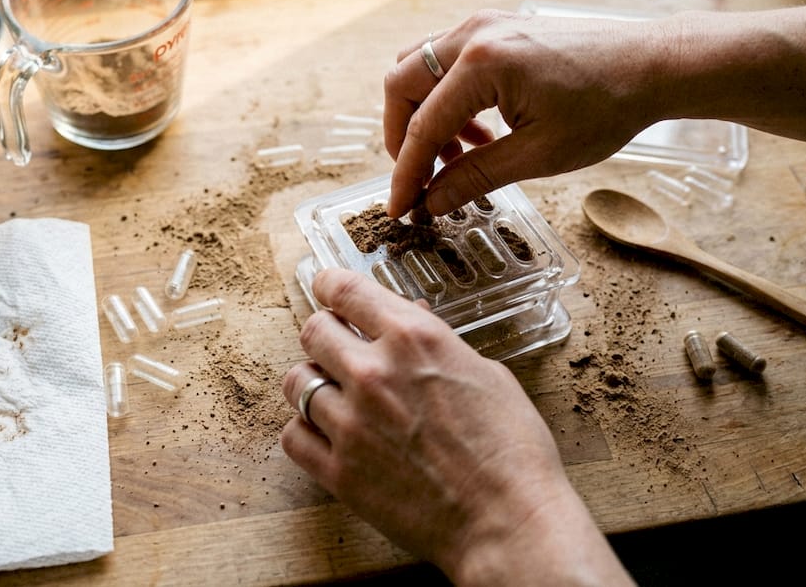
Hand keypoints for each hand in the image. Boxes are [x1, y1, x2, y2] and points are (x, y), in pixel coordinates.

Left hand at [281, 268, 631, 584]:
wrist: (509, 522)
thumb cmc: (512, 450)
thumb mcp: (487, 375)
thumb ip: (437, 345)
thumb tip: (410, 321)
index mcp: (414, 338)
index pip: (346, 290)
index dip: (330, 284)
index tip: (328, 287)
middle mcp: (374, 372)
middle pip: (313, 330)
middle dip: (325, 334)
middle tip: (338, 346)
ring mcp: (351, 423)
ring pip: (295, 382)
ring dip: (313, 383)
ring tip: (335, 394)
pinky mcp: (339, 472)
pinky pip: (293, 436)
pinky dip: (305, 430)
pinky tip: (327, 432)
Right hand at [383, 9, 676, 217]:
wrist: (652, 65)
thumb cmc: (607, 106)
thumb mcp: (539, 155)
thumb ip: (476, 177)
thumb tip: (432, 202)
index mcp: (484, 63)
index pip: (423, 126)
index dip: (406, 174)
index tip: (398, 208)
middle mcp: (475, 33)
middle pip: (402, 84)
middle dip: (402, 137)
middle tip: (419, 179)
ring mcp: (484, 24)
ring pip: (418, 67)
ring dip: (423, 115)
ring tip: (457, 158)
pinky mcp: (496, 27)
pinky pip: (446, 60)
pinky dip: (444, 97)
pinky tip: (478, 133)